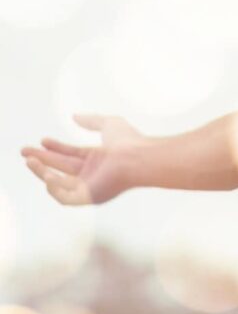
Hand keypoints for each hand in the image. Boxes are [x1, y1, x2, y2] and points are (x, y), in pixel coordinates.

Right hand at [21, 112, 146, 205]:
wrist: (137, 158)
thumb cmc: (128, 141)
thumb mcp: (109, 124)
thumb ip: (92, 120)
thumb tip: (75, 116)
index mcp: (97, 158)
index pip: (70, 154)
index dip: (55, 147)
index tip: (42, 140)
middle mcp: (92, 173)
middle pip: (61, 167)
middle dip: (42, 160)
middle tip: (24, 152)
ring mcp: (90, 186)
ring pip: (59, 183)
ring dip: (43, 172)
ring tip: (30, 161)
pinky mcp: (88, 197)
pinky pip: (65, 197)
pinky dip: (54, 189)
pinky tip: (46, 177)